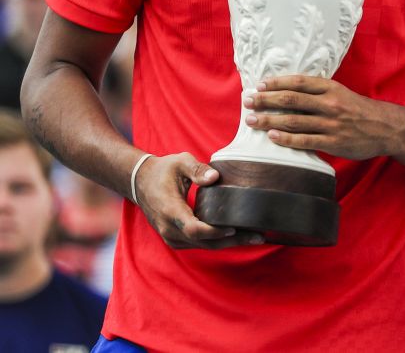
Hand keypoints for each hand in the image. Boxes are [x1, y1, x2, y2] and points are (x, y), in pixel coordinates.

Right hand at [133, 153, 263, 248]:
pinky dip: (218, 241)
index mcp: (170, 210)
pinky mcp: (176, 238)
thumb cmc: (163, 170)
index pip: (194, 229)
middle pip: (204, 242)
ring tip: (255, 237)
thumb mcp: (180, 162)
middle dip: (232, 241)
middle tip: (259, 236)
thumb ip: (197, 169)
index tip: (234, 228)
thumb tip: (215, 177)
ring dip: (228, 243)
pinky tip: (238, 236)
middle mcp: (169, 229)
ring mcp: (171, 236)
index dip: (215, 232)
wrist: (140, 182)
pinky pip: (199, 244)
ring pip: (203, 246)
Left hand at [245, 75, 396, 160]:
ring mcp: (331, 124)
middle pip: (291, 100)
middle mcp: (330, 103)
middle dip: (266, 100)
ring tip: (252, 120)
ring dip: (269, 119)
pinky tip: (272, 136)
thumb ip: (319, 92)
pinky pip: (304, 141)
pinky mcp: (333, 142)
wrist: (385, 127)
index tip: (260, 85)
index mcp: (331, 88)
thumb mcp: (342, 93)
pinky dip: (286, 138)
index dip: (277, 83)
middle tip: (248, 101)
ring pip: (294, 121)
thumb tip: (289, 91)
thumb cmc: (359, 110)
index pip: (298, 82)